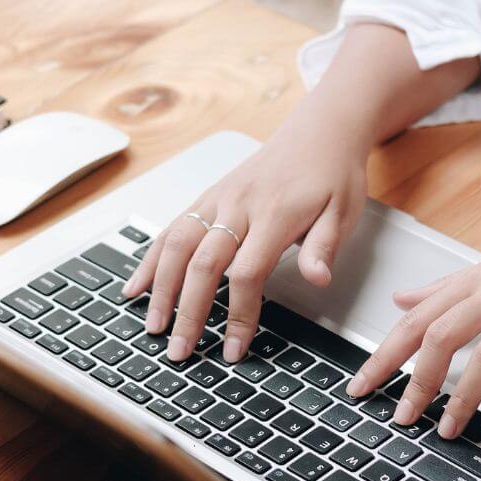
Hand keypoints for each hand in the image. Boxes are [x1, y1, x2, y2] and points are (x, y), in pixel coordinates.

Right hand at [122, 102, 371, 363]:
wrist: (319, 129)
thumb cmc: (332, 173)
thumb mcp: (344, 211)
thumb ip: (324, 247)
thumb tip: (317, 279)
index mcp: (275, 214)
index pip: (248, 273)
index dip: (239, 314)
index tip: (235, 349)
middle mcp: (238, 205)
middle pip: (203, 264)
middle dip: (188, 312)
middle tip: (180, 351)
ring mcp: (218, 199)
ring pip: (178, 245)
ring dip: (160, 289)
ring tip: (153, 326)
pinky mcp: (208, 197)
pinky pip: (173, 229)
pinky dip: (151, 258)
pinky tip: (136, 286)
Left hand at [345, 200, 480, 449]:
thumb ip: (447, 287)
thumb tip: (402, 300)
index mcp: (480, 279)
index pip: (419, 317)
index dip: (386, 353)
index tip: (363, 384)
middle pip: (444, 334)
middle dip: (416, 379)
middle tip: (400, 416)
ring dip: (464, 398)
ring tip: (447, 431)